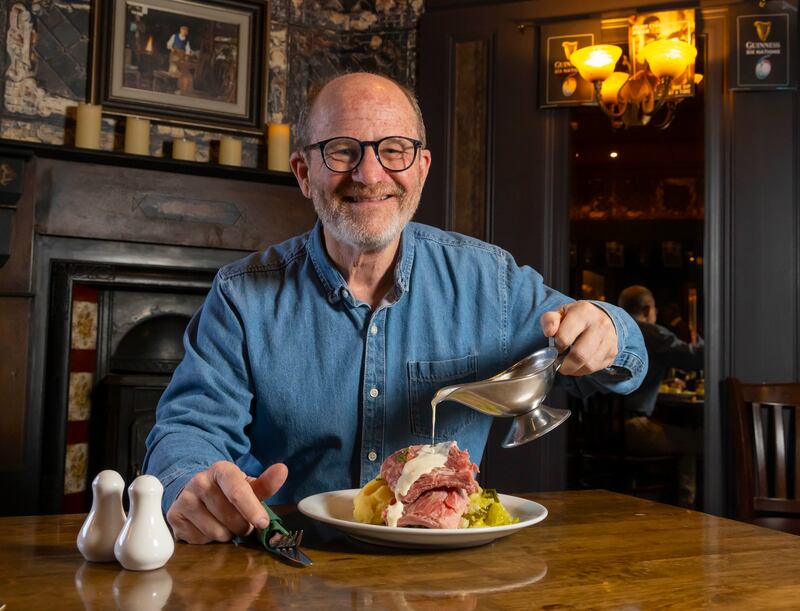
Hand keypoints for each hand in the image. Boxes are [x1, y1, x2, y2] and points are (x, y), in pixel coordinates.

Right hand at [167, 461, 287, 543]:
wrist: (194, 493)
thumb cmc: (227, 491)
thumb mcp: (247, 486)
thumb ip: (266, 483)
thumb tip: (282, 470)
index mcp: (221, 470)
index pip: (238, 491)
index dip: (252, 509)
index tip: (262, 523)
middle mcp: (199, 481)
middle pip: (230, 517)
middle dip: (242, 526)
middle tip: (243, 523)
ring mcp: (184, 499)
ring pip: (216, 532)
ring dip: (227, 534)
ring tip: (225, 524)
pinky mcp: (174, 517)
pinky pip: (201, 540)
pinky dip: (209, 540)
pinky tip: (207, 527)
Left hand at [540, 301, 617, 375]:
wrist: (599, 317)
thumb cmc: (574, 318)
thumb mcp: (559, 313)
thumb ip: (549, 320)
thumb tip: (549, 332)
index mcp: (583, 311)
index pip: (564, 338)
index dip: (556, 347)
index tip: (555, 347)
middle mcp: (599, 324)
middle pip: (579, 355)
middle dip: (564, 364)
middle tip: (558, 362)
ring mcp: (609, 339)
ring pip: (588, 365)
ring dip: (573, 369)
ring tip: (567, 364)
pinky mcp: (613, 352)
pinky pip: (595, 368)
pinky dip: (583, 370)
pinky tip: (578, 364)